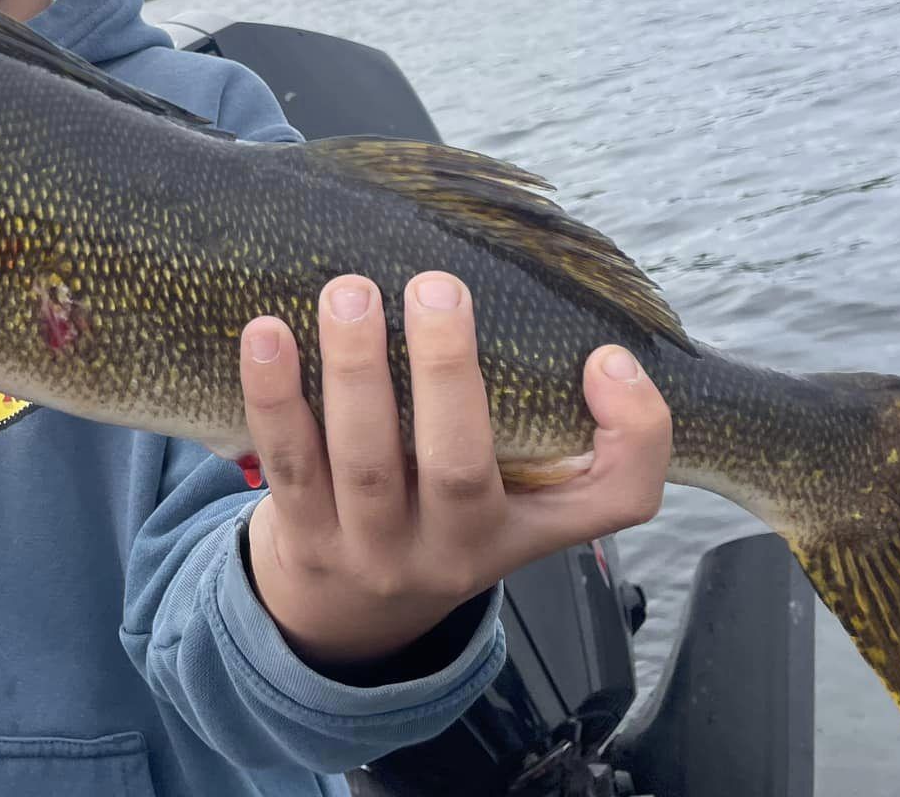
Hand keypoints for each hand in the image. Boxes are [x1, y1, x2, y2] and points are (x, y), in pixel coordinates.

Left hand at [237, 270, 672, 670]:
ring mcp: (372, 550)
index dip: (631, 435)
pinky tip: (267, 333)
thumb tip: (608, 361)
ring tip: (349, 292)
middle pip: (459, 470)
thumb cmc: (448, 520)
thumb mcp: (523, 500)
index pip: (612, 502)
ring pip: (365, 463)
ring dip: (354, 371)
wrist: (348, 615)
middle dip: (447, 372)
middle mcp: (453, 550)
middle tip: (435, 284)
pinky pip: (288, 463)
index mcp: (525, 532)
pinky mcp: (303, 537)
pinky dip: (274, 397)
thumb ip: (577, 435)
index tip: (607, 357)